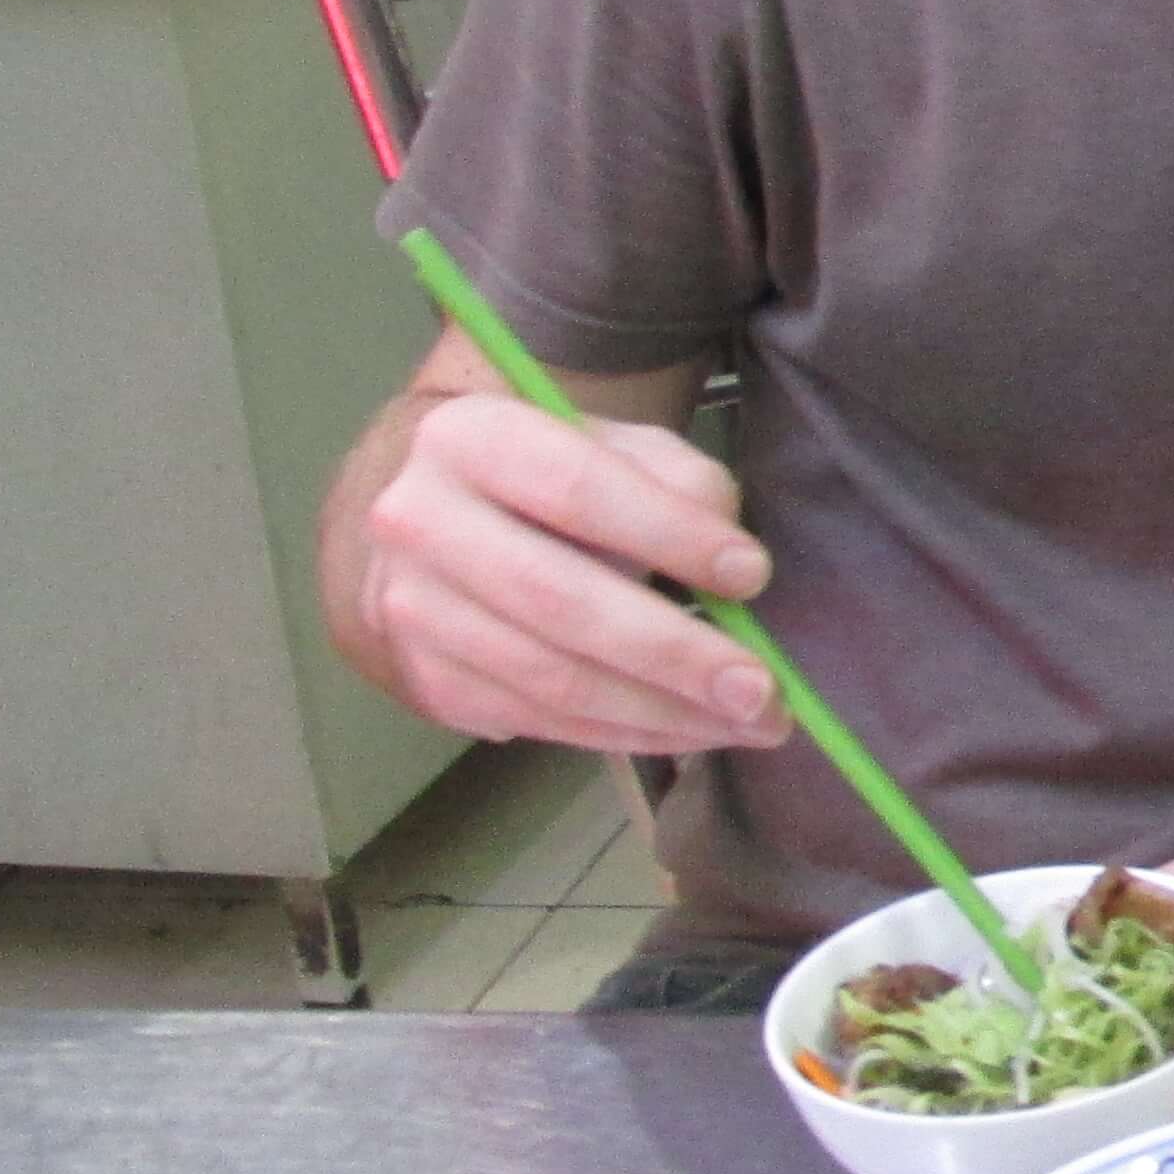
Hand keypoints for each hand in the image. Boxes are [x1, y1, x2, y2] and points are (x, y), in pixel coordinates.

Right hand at [353, 391, 785, 757]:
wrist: (432, 518)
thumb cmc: (547, 474)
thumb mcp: (615, 444)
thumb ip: (680, 481)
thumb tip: (735, 569)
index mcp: (472, 439)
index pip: (578, 491)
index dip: (670, 535)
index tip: (752, 575)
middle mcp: (421, 524)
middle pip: (560, 603)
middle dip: (674, 654)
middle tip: (761, 690)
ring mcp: (412, 612)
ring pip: (551, 680)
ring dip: (662, 714)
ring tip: (748, 723)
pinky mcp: (425, 682)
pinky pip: (539, 722)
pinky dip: (625, 734)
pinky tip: (691, 732)